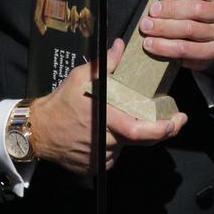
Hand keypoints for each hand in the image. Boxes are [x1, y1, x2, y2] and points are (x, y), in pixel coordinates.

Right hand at [29, 38, 187, 174]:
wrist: (37, 131)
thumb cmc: (59, 103)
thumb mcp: (79, 77)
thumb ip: (105, 64)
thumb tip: (121, 46)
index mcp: (104, 120)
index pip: (138, 130)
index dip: (161, 129)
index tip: (175, 122)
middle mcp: (104, 142)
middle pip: (139, 140)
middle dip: (159, 131)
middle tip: (173, 121)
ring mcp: (99, 158)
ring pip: (125, 147)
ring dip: (129, 135)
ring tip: (118, 120)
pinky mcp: (93, 168)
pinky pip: (112, 156)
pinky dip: (114, 145)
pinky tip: (105, 133)